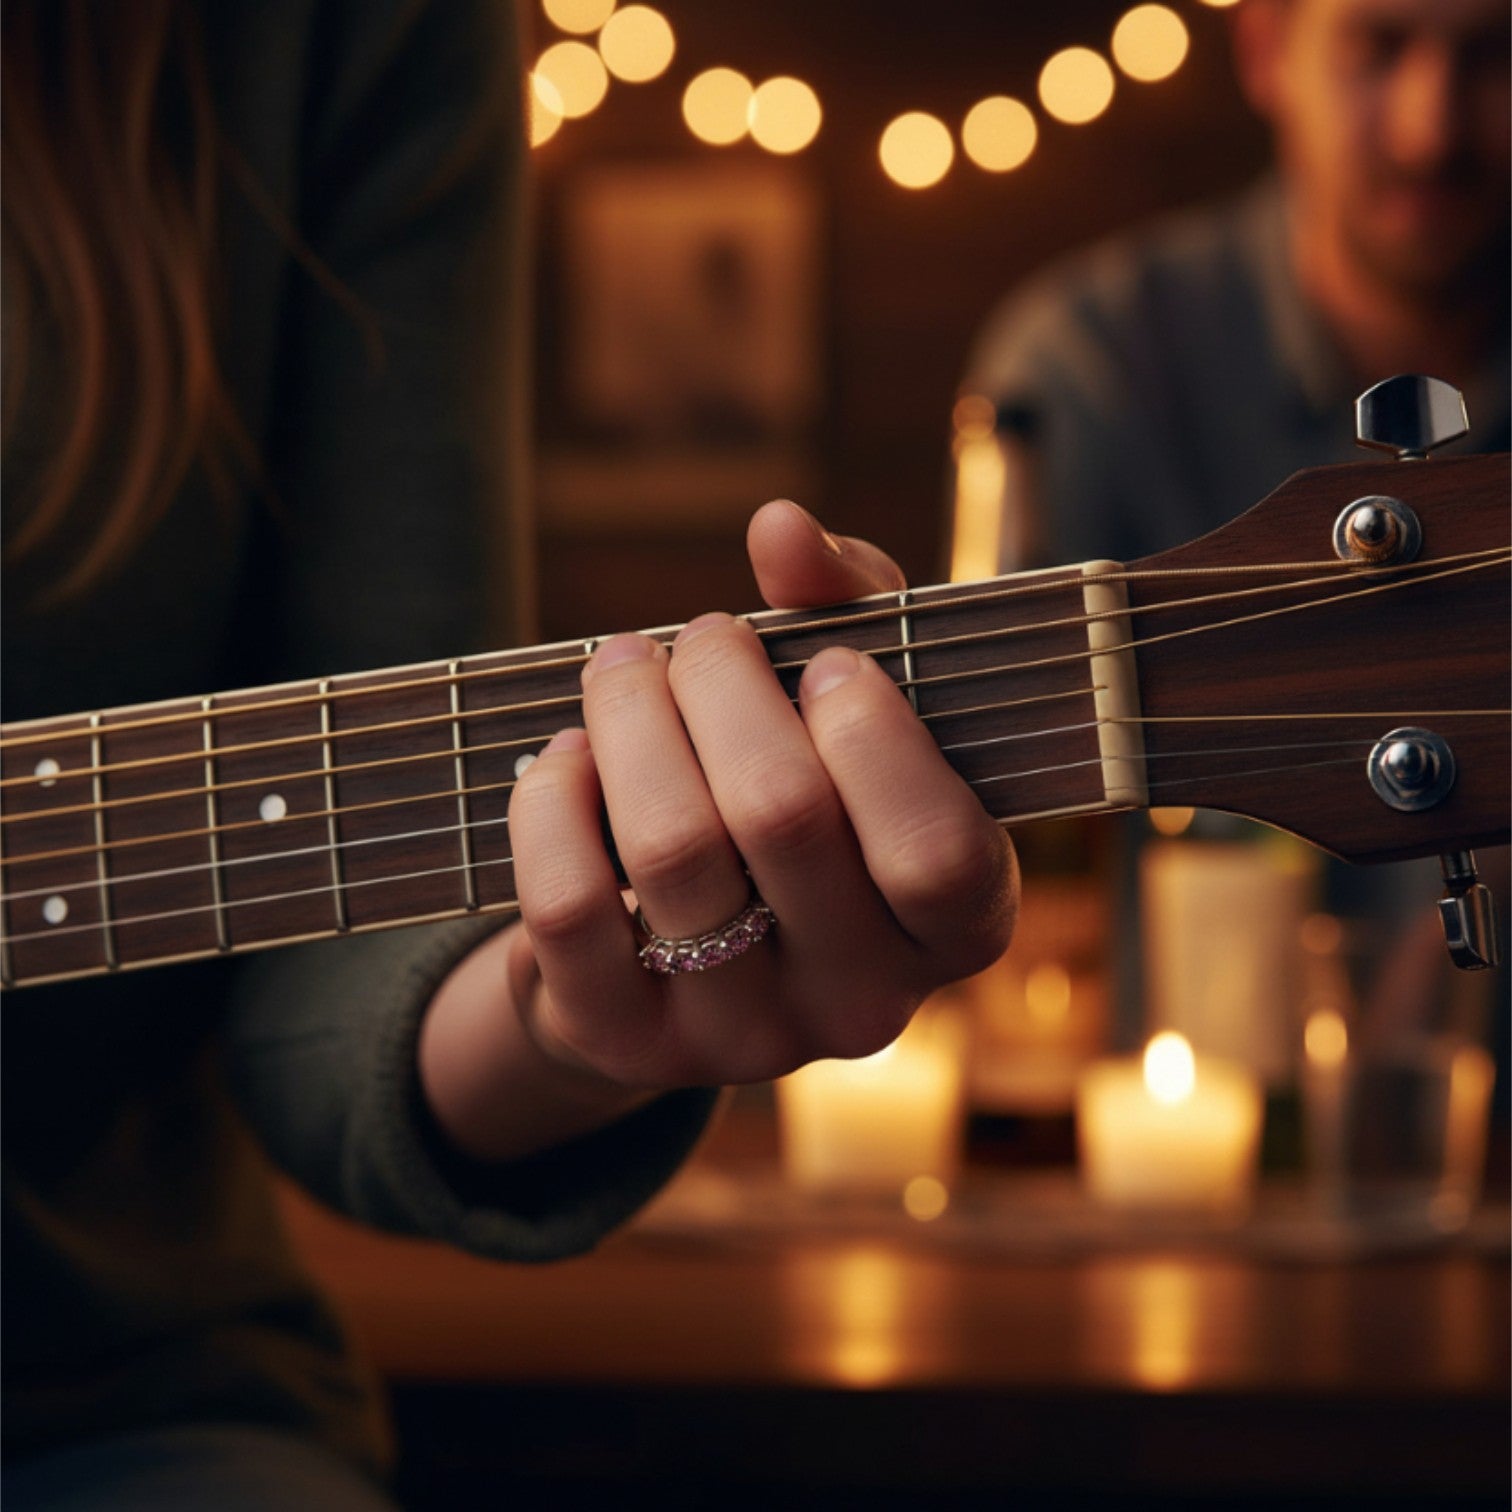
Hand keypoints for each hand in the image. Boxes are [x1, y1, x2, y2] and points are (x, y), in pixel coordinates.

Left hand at [418, 502, 1017, 1159]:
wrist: (687, 950)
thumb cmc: (803, 796)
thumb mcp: (852, 709)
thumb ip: (847, 607)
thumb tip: (780, 528)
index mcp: (955, 929)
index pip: (936, 854)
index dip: (875, 737)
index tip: (824, 663)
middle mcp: (861, 1005)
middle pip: (782, 819)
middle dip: (724, 686)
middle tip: (702, 637)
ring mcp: (741, 1038)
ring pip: (672, 851)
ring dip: (632, 718)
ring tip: (623, 665)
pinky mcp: (623, 1043)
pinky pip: (569, 906)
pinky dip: (553, 801)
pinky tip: (568, 754)